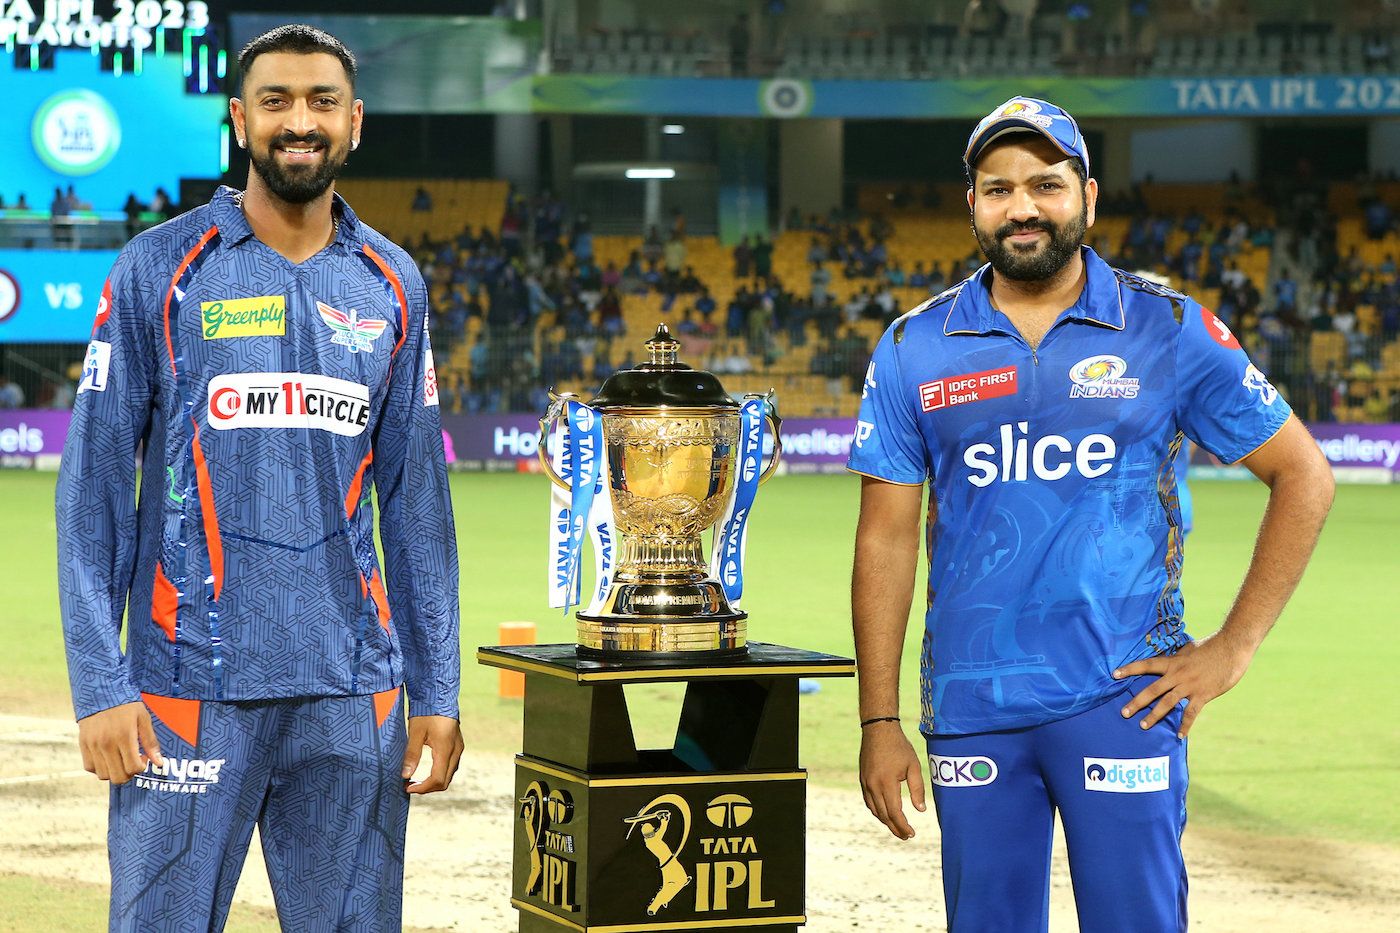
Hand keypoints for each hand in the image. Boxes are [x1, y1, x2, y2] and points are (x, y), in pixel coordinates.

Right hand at [78, 702, 162, 784]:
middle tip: (132, 762)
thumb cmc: (127, 705)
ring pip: (103, 775)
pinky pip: (89, 767)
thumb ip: (151, 742)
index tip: (143, 758)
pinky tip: (108, 757)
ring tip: (120, 759)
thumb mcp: (143, 719)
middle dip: (129, 774)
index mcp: (124, 736)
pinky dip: (99, 768)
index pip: (133, 767)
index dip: (141, 768)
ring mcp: (93, 745)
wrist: (101, 691)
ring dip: (114, 772)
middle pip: (117, 777)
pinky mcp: (83, 744)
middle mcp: (106, 744)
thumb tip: (159, 763)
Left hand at [402, 715, 463, 794]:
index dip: (422, 788)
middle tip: (408, 785)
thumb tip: (405, 776)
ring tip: (415, 779)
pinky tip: (426, 770)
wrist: (440, 694)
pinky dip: (439, 773)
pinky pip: (450, 766)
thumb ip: (411, 754)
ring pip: (449, 774)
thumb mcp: (415, 732)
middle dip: (427, 787)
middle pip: (445, 781)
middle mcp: (456, 751)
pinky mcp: (457, 745)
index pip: (437, 779)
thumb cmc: (426, 711)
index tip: (406, 787)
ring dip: (433, 781)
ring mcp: (459, 748)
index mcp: (446, 748)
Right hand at [858, 722, 925, 839]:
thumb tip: (921, 810)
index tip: (912, 834)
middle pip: (883, 815)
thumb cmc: (899, 747)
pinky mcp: (863, 779)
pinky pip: (868, 801)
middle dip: (895, 828)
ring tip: (897, 827)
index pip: (894, 813)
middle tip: (906, 836)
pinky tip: (885, 813)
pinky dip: (877, 811)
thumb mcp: (913, 766)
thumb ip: (917, 789)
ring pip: (874, 810)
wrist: (878, 730)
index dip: (903, 826)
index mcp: (887, 783)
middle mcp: (873, 785)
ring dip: (886, 821)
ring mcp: (866, 783)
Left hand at [1113, 633, 1255, 738]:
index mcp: (1173, 662)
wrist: (1231, 648)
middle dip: (1137, 702)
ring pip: (1167, 703)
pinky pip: (1191, 713)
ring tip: (1142, 725)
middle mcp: (1177, 675)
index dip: (1130, 669)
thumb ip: (1177, 657)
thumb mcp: (1188, 649)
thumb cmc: (1211, 646)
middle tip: (1123, 713)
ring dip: (1154, 715)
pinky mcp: (1203, 695)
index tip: (1114, 674)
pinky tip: (1179, 736)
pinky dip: (1185, 725)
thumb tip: (1169, 658)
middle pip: (1152, 690)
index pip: (1146, 665)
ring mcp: (1189, 686)